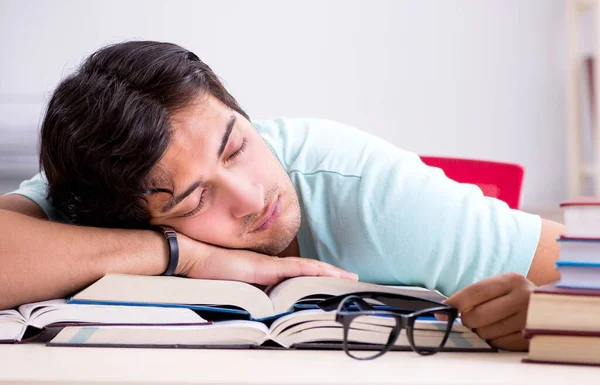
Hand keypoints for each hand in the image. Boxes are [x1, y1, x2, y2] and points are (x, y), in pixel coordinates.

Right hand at [175, 234, 357, 284]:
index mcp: (266, 271)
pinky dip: (314, 271)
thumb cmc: (209, 273)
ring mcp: (271, 265)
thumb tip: (262, 307)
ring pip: (307, 268)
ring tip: (348, 277)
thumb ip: (250, 293)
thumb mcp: (235, 287)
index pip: (298, 274)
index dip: (318, 276)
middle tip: (351, 278)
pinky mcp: (266, 267)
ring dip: (329, 273)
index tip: (334, 280)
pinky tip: (328, 274)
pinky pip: (296, 268)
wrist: (196, 258)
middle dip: (331, 274)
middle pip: (308, 269)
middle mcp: (273, 266)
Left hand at [444, 272, 534, 350]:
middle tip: (474, 318)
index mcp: (513, 280)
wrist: (553, 309)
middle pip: (477, 315)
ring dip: (482, 332)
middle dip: (468, 320)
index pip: (476, 291)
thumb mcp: (499, 288)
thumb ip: (473, 296)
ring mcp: (531, 320)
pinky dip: (496, 341)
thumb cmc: (515, 297)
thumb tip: (443, 311)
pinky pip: (499, 345)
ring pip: (485, 333)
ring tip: (494, 323)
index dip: (456, 301)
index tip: (444, 309)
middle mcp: (525, 297)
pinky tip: (504, 332)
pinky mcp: (532, 339)